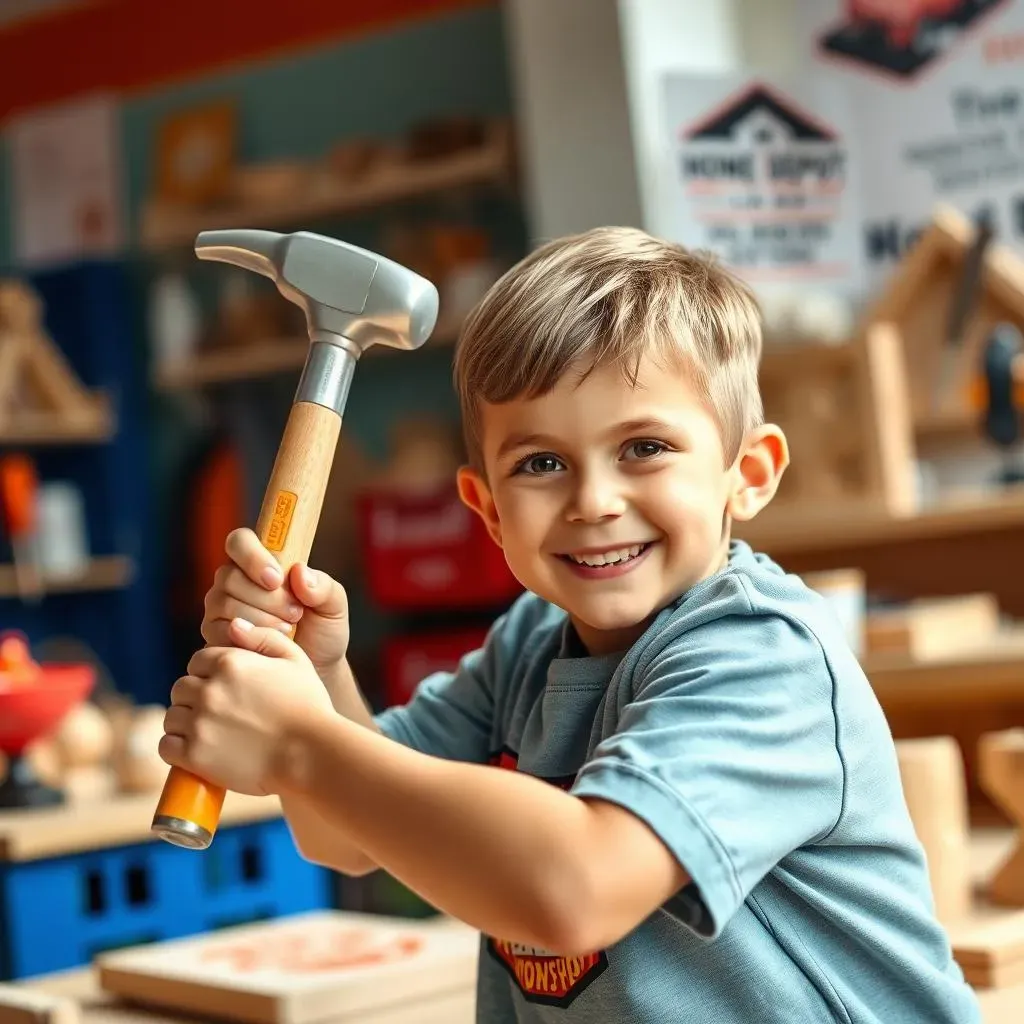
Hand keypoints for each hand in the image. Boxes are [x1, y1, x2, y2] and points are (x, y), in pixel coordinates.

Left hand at [160, 618, 334, 795]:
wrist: (312, 753)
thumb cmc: (309, 706)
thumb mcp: (295, 659)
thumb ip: (263, 637)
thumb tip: (233, 624)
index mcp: (230, 662)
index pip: (197, 662)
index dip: (210, 675)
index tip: (225, 690)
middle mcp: (209, 689)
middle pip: (181, 688)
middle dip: (196, 698)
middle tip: (219, 713)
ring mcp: (200, 723)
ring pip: (172, 717)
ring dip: (186, 723)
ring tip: (210, 733)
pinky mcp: (195, 755)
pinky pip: (166, 746)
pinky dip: (177, 748)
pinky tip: (197, 750)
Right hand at [202, 528, 350, 674]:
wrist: (316, 668)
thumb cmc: (323, 630)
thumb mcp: (334, 605)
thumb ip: (323, 586)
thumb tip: (299, 573)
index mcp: (261, 562)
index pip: (239, 541)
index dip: (253, 556)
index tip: (276, 579)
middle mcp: (234, 581)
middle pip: (229, 575)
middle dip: (266, 598)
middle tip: (295, 613)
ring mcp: (220, 608)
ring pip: (223, 603)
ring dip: (260, 619)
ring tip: (287, 630)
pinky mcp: (215, 635)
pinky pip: (218, 631)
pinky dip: (247, 638)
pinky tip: (268, 645)